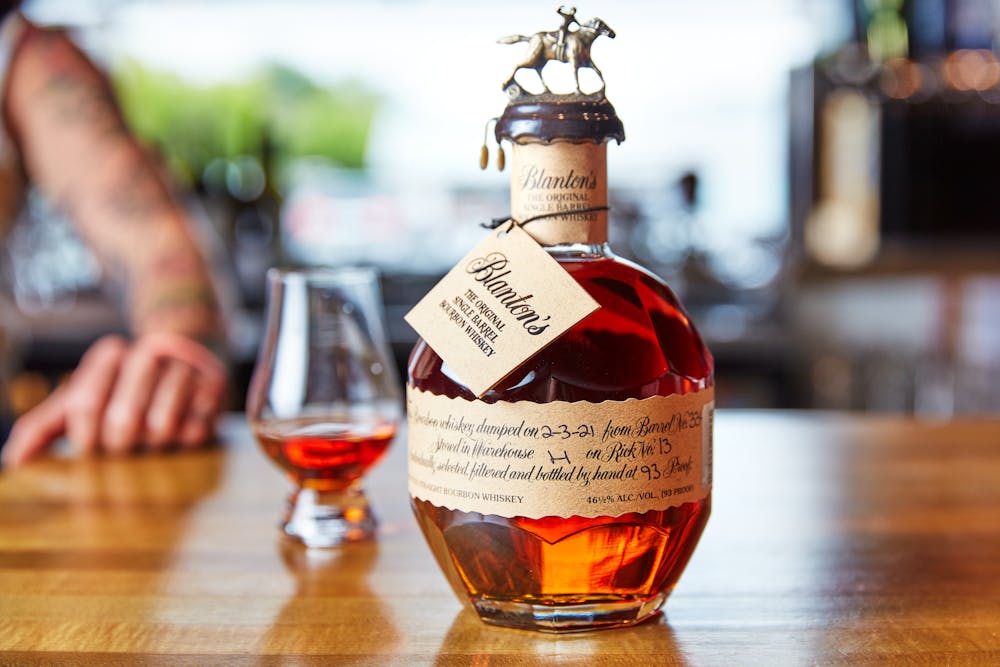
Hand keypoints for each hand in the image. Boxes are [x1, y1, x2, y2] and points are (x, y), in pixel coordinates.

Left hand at [1, 333, 227, 467]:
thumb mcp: (85, 399)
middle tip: (127, 445)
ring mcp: (185, 367)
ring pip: (162, 424)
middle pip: (123, 419)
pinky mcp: (215, 383)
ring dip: (156, 442)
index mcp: (110, 355)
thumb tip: (14, 461)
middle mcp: (148, 353)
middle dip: (122, 443)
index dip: (86, 437)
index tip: (92, 446)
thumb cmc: (126, 391)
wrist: (187, 358)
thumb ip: (46, 426)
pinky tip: (182, 431)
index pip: (85, 404)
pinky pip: (198, 427)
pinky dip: (188, 438)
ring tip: (155, 437)